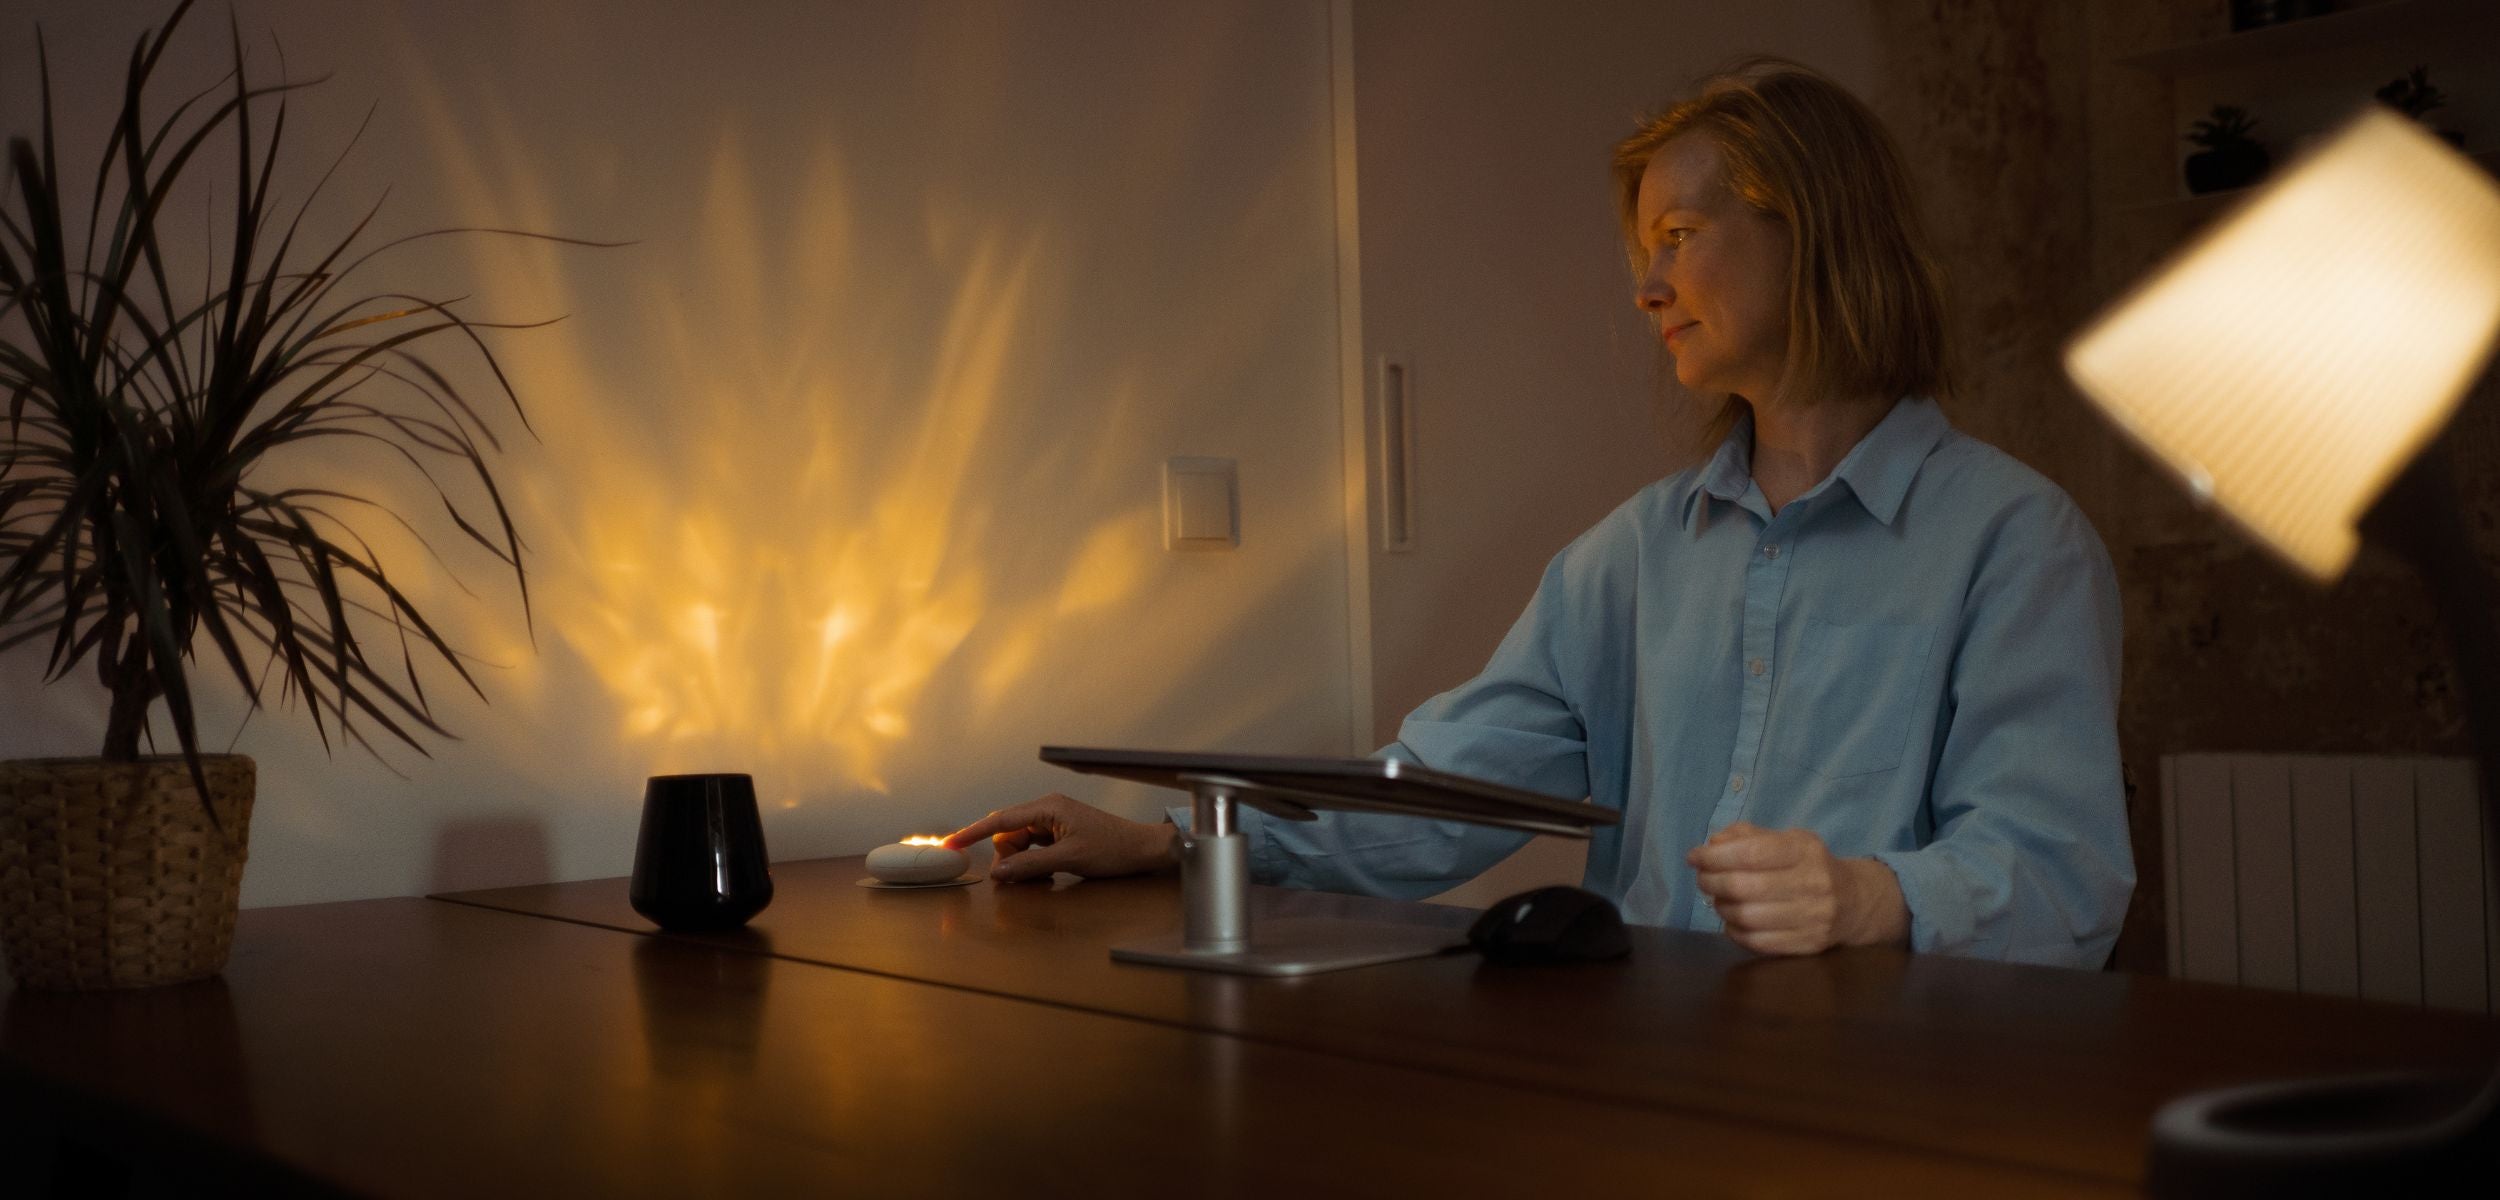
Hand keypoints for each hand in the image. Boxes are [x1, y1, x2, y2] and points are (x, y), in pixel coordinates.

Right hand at [942, 793, 1178, 883]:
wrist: (1143, 849)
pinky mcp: (1061, 833)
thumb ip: (1030, 866)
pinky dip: (1034, 863)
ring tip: (1040, 879)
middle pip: (1009, 833)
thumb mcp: (1068, 860)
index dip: (973, 834)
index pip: (1000, 820)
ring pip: (1021, 843)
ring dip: (1022, 863)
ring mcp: (1055, 821)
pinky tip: (1047, 875)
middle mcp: (1048, 809)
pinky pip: (1035, 848)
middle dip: (1007, 857)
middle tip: (1017, 880)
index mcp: (1048, 807)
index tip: (951, 845)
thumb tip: (997, 874)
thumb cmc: (1111, 850)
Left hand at [1685, 822, 1907, 954]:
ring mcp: (1813, 917)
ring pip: (1747, 917)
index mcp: (1805, 850)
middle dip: (1712, 882)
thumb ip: (1747, 836)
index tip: (1694, 857)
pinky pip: (1758, 942)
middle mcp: (1813, 883)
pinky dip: (1735, 931)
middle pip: (1744, 887)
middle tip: (1702, 879)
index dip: (1715, 856)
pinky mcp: (1809, 944)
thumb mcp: (1786, 839)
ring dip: (1722, 907)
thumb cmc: (1809, 865)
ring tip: (1719, 899)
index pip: (1750, 853)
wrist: (1855, 902)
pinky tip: (1733, 921)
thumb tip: (1712, 845)